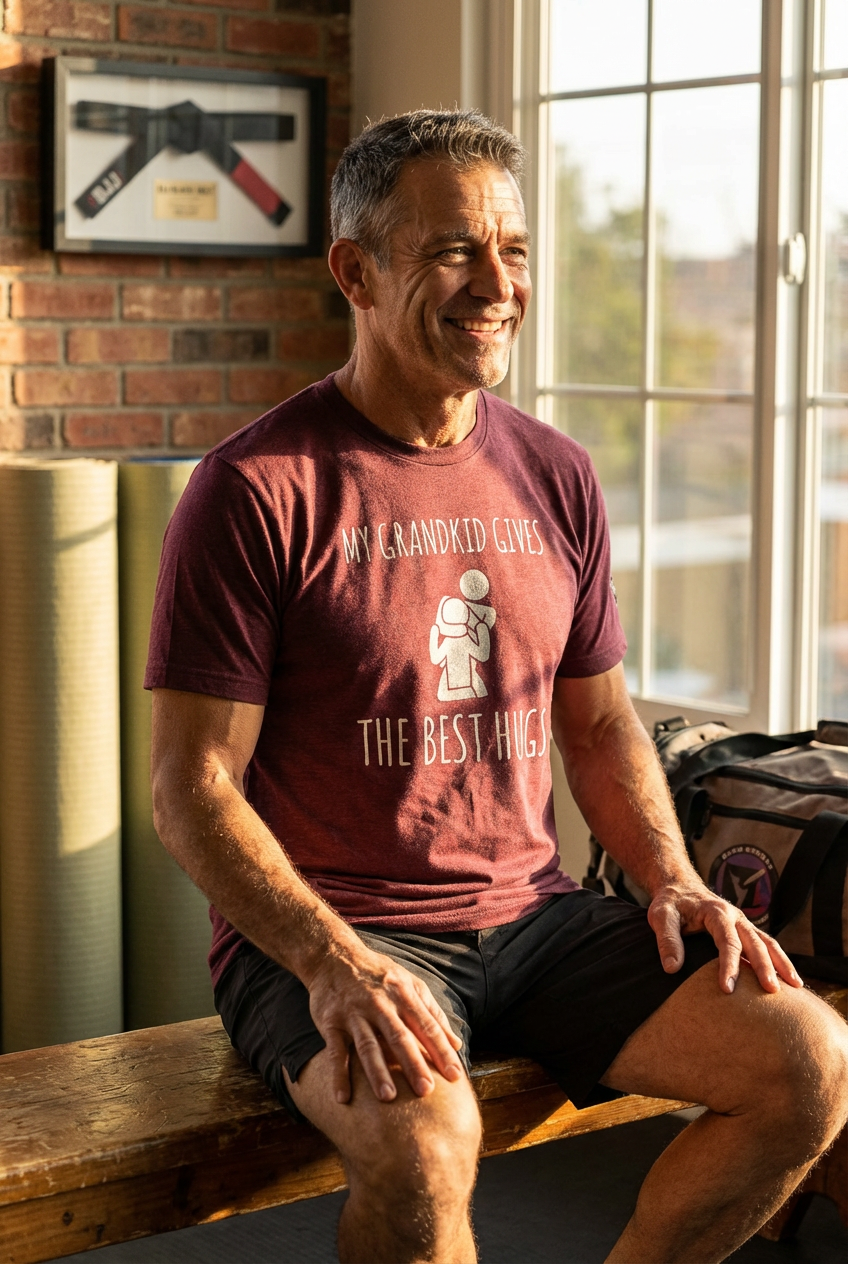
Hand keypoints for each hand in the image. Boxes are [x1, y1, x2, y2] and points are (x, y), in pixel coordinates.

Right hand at [305, 944, 464, 1104]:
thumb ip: (433, 1014)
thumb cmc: (378, 974)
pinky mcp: (331, 1022)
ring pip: (368, 1045)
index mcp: (403, 994)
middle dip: (413, 1064)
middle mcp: (379, 1003)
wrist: (334, 955)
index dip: (441, 1051)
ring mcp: (354, 1013)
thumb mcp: (409, 984)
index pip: (427, 1026)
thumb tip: (457, 1045)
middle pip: (399, 1037)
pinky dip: (338, 1074)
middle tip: (426, 1091)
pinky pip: (335, 1051)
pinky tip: (343, 1097)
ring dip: (377, 1072)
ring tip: (388, 1098)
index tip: (455, 1077)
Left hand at [647, 881, 804, 995]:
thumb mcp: (660, 915)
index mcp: (716, 912)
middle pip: (755, 942)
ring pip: (768, 943)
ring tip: (796, 987)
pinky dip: (779, 960)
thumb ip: (667, 939)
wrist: (680, 886)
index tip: (727, 989)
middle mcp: (735, 916)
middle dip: (765, 967)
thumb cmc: (670, 903)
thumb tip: (672, 968)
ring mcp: (742, 923)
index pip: (727, 941)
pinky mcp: (744, 930)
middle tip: (771, 991)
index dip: (729, 965)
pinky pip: (766, 945)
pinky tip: (788, 980)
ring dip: (782, 963)